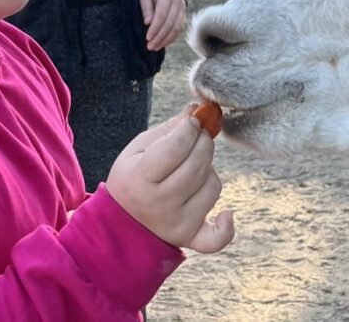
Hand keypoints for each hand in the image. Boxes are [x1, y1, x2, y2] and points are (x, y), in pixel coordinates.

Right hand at [106, 105, 234, 253]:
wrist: (122, 223)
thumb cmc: (133, 177)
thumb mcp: (139, 150)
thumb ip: (168, 130)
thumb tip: (196, 110)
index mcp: (140, 178)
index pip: (175, 147)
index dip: (189, 128)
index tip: (193, 121)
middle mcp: (159, 204)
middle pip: (197, 165)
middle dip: (204, 142)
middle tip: (200, 136)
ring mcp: (177, 224)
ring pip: (212, 187)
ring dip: (209, 170)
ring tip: (194, 167)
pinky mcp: (190, 239)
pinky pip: (217, 237)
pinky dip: (225, 227)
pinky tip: (225, 214)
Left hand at [140, 0, 185, 50]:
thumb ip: (146, 8)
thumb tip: (148, 23)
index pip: (161, 14)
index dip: (155, 27)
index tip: (147, 38)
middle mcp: (177, 1)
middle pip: (170, 23)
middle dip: (159, 36)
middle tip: (150, 46)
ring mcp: (182, 8)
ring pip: (176, 28)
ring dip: (166, 40)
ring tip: (155, 47)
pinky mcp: (184, 14)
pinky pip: (180, 29)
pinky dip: (172, 38)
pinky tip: (163, 44)